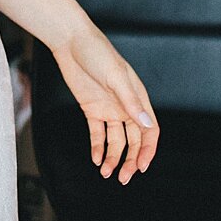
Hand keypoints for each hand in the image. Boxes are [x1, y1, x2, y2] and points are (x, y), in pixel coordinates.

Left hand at [51, 26, 158, 182]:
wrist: (71, 42)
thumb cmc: (97, 52)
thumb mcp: (116, 76)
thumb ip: (130, 101)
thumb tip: (146, 123)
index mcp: (138, 98)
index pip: (149, 131)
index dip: (148, 150)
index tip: (142, 167)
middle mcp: (125, 106)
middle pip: (133, 141)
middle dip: (130, 160)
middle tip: (124, 177)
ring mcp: (109, 109)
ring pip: (116, 140)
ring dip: (112, 157)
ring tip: (106, 172)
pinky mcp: (92, 109)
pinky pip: (97, 133)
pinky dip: (97, 147)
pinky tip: (96, 159)